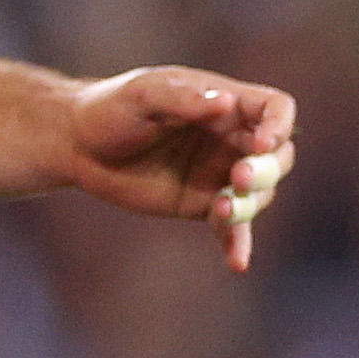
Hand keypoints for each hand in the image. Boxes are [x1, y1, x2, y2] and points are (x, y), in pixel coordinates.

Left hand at [65, 66, 298, 267]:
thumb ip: (185, 98)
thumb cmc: (111, 107)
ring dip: (249, 205)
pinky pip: (232, 228)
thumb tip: (227, 103)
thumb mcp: (144, 94)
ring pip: (261, 194)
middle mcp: (230, 139)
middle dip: (267, 170)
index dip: (279, 126)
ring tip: (221, 210)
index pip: (276, 109)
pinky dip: (238, 244)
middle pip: (279, 156)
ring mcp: (220, 175)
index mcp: (226, 104)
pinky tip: (237, 262)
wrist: (78, 145)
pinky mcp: (204, 206)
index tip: (262, 143)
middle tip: (239, 179)